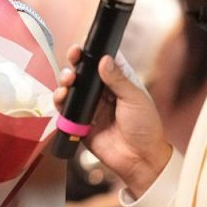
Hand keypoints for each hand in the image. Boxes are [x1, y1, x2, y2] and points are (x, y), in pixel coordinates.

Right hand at [55, 45, 171, 196]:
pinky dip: (60, 102)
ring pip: (72, 89)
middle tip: (72, 58)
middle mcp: (103, 93)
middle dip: (74, 63)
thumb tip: (105, 60)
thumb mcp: (135, 99)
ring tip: (68, 80)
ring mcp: (91, 107)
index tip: (83, 47)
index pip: (102, 63)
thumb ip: (118, 79)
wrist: (140, 159)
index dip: (91, 53)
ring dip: (66, 81)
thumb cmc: (146, 128)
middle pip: (83, 73)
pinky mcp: (81, 123)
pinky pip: (66, 110)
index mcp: (119, 83)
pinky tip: (62, 97)